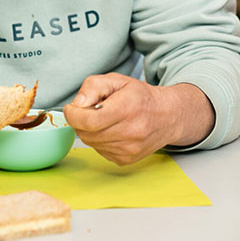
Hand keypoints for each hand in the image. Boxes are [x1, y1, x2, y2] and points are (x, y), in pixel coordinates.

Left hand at [63, 73, 213, 164]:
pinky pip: (99, 151)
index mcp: (127, 108)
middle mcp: (130, 132)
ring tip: (105, 120)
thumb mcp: (117, 80)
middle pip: (87, 133)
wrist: (167, 116)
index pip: (89, 120)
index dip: (73, 115)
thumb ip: (93, 86)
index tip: (72, 108)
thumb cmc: (140, 97)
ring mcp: (129, 149)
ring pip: (91, 143)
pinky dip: (99, 141)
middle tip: (90, 111)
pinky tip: (112, 130)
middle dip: (81, 121)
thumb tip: (77, 105)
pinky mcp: (126, 160)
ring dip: (90, 131)